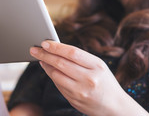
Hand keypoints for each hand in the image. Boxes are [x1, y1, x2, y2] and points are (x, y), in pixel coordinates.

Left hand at [30, 41, 148, 115]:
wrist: (114, 107)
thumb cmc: (105, 81)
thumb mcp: (98, 66)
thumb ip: (80, 58)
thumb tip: (56, 49)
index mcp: (97, 66)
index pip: (72, 53)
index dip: (56, 47)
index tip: (44, 42)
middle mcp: (89, 79)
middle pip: (61, 63)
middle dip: (45, 55)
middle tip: (34, 49)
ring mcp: (80, 91)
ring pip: (56, 75)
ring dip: (45, 65)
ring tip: (39, 58)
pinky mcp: (74, 100)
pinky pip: (58, 85)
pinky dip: (51, 75)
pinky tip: (48, 69)